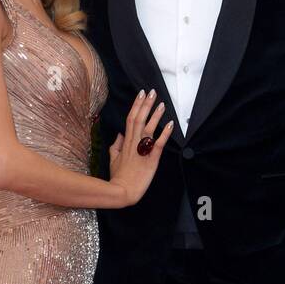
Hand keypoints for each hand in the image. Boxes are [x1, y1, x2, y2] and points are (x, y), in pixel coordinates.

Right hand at [108, 90, 172, 207]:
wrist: (122, 191)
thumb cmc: (118, 177)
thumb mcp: (113, 159)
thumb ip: (116, 145)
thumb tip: (119, 134)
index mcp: (126, 142)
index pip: (130, 119)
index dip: (136, 105)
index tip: (141, 94)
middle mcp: (134, 143)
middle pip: (139, 119)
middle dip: (146, 104)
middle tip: (152, 92)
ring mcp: (142, 151)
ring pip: (148, 128)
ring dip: (155, 115)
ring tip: (162, 103)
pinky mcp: (151, 159)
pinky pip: (158, 144)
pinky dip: (164, 133)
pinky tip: (170, 124)